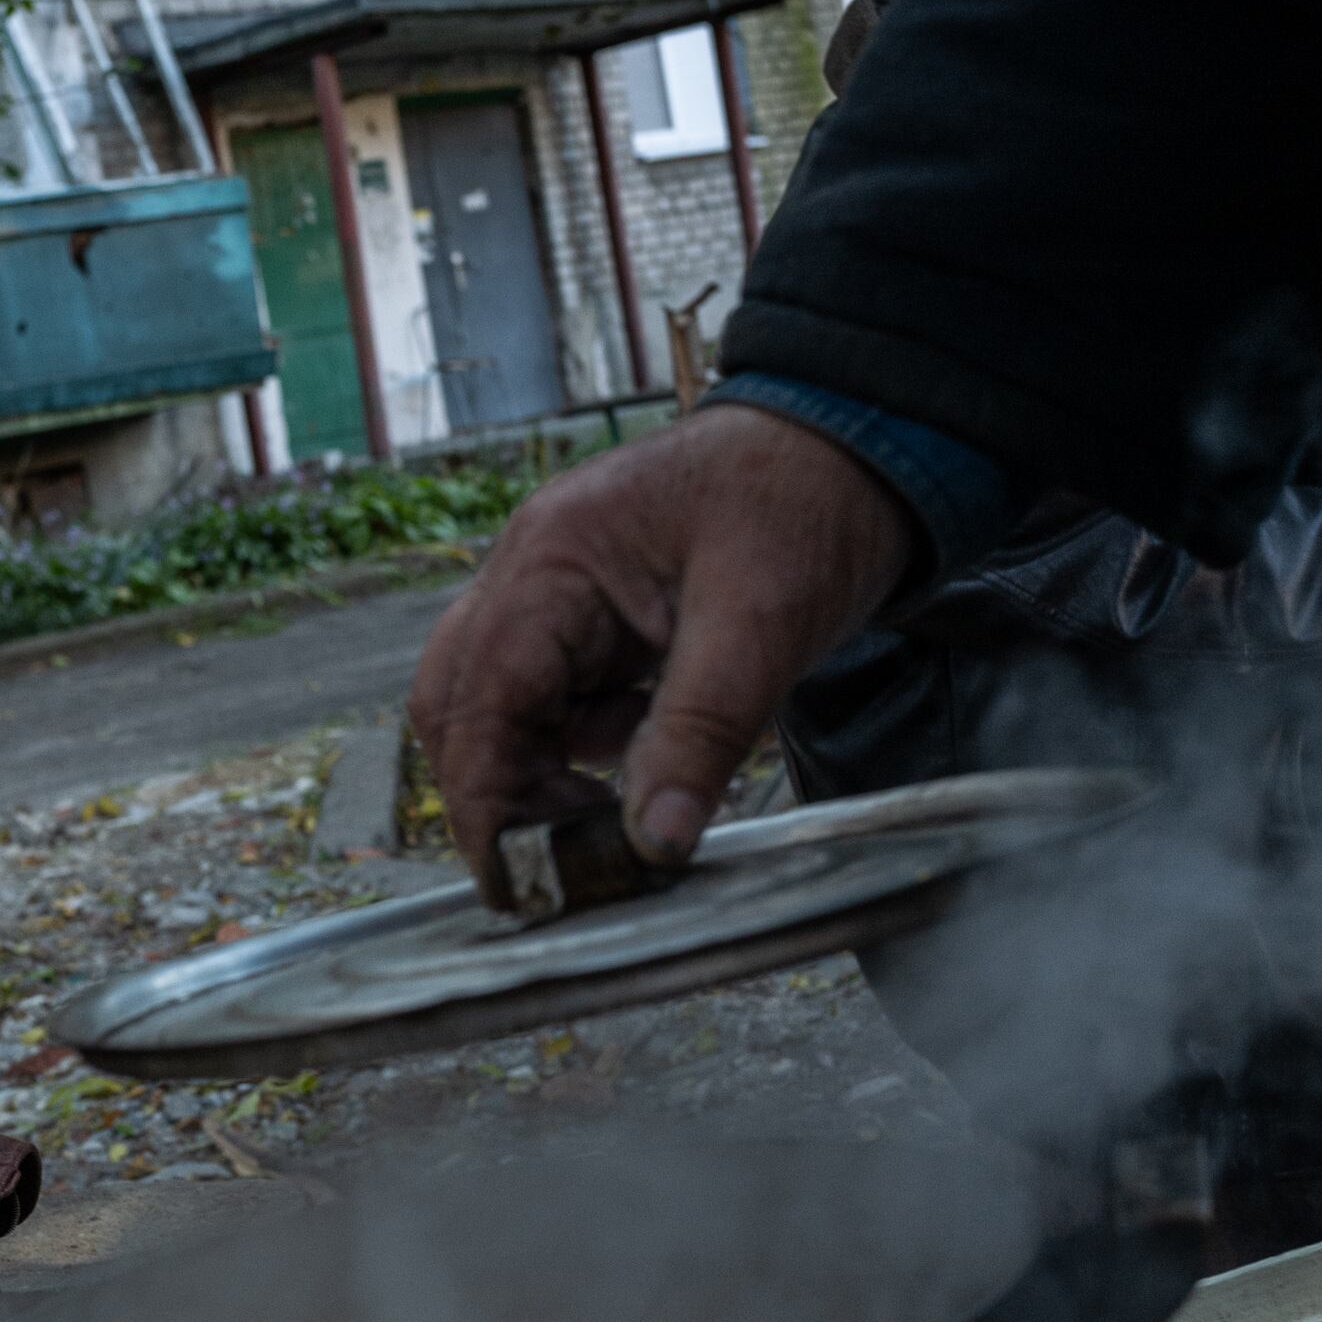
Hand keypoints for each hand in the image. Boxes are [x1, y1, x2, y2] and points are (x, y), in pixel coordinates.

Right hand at [407, 404, 919, 897]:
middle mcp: (533, 571)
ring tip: (622, 811)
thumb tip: (653, 842)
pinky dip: (588, 743)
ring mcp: (558, 590)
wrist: (859, 439)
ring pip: (503, 706)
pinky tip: (653, 749)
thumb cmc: (807, 503)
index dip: (484, 799)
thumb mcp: (761, 628)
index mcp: (552, 559)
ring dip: (544, 770)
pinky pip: (558, 695)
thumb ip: (698, 737)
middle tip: (568, 861)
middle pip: (461, 705)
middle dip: (501, 791)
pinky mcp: (594, 612)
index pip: (479, 700)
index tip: (517, 881)